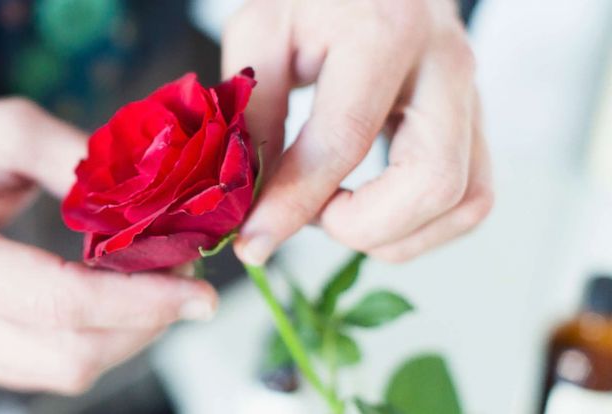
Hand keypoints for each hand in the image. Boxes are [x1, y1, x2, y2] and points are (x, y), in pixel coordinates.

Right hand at [0, 96, 216, 393]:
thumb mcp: (0, 128)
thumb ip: (76, 161)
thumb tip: (153, 194)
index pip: (60, 304)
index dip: (139, 303)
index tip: (196, 291)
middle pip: (67, 357)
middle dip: (141, 326)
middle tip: (184, 284)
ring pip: (59, 373)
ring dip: (121, 338)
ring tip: (154, 289)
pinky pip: (40, 367)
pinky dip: (89, 340)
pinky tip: (112, 301)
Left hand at [223, 0, 492, 263]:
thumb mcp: (262, 33)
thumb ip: (257, 111)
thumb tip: (255, 199)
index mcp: (384, 33)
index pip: (345, 141)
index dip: (295, 203)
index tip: (254, 240)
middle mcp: (446, 64)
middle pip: (432, 182)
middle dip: (362, 226)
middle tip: (311, 216)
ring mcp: (473, 95)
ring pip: (466, 201)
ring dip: (394, 234)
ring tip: (335, 211)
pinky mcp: (477, 121)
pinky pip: (472, 199)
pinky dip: (420, 226)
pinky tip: (370, 209)